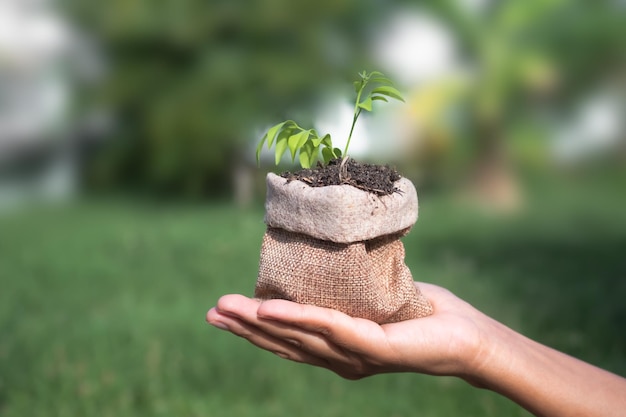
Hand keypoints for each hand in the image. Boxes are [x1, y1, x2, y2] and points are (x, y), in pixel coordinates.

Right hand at [206, 283, 498, 380]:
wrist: (468, 335)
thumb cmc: (424, 313)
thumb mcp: (376, 297)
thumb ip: (349, 289)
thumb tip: (328, 256)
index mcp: (338, 347)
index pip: (289, 339)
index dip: (255, 328)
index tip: (224, 312)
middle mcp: (341, 358)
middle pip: (285, 342)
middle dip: (245, 328)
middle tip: (212, 311)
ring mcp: (356, 356)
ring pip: (300, 337)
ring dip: (261, 323)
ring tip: (229, 309)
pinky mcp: (375, 348)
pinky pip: (332, 329)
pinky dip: (300, 319)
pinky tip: (272, 310)